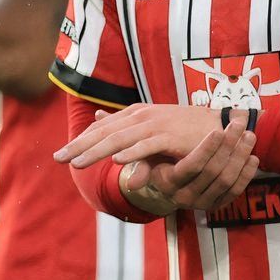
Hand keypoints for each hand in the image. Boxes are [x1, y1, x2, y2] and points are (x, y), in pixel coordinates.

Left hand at [55, 102, 247, 170]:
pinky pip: (147, 145)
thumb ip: (131, 144)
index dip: (79, 142)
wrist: (220, 127)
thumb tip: (109, 149)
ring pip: (119, 139)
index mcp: (134, 116)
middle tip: (58, 159)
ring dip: (97, 151)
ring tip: (78, 163)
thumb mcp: (153, 138)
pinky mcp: (171, 136)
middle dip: (79, 146)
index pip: (100, 130)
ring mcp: (155, 125)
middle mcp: (141, 117)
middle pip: (103, 133)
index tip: (60, 156)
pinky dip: (132, 152)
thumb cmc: (184, 134)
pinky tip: (116, 161)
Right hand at [127, 115, 260, 211]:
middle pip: (214, 171)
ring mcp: (204, 203)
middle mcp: (187, 198)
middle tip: (239, 126)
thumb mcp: (148, 159)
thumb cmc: (161, 164)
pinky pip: (237, 190)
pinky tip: (252, 157)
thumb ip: (141, 157)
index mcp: (170, 184)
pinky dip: (246, 174)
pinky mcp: (218, 204)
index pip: (192, 166)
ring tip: (249, 136)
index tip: (217, 130)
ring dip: (240, 156)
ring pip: (227, 179)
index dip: (207, 148)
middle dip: (229, 146)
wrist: (173, 187)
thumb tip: (118, 156)